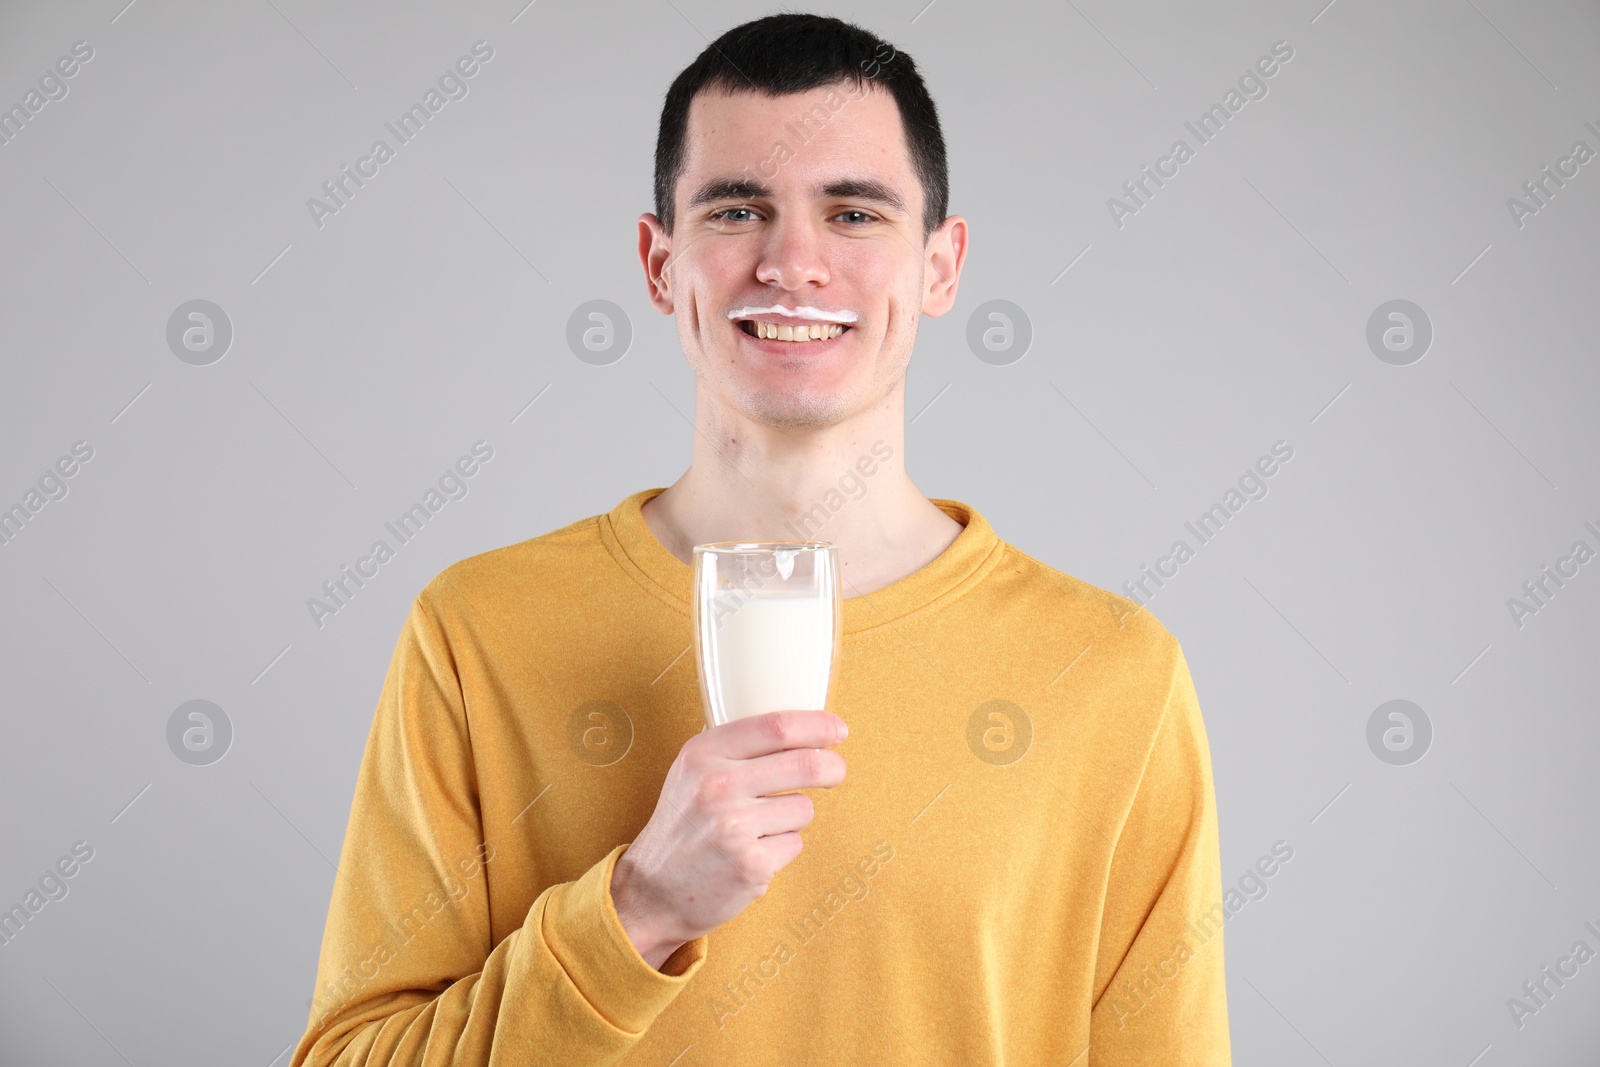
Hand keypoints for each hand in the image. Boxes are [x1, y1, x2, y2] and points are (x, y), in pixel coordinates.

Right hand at [609, 709, 847, 969]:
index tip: (836, 729)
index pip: (776, 726)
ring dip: (793, 818)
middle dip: (831, 767)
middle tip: (835, 771)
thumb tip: (803, 731)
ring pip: (803, 808)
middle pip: (805, 764)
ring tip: (758, 830)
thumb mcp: (692, 772)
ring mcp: (734, 826)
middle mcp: (717, 785)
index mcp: (703, 753)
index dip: (817, 725)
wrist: (651, 892)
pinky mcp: (751, 864)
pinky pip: (794, 844)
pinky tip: (752, 854)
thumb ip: (737, 749)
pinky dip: (781, 849)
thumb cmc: (683, 827)